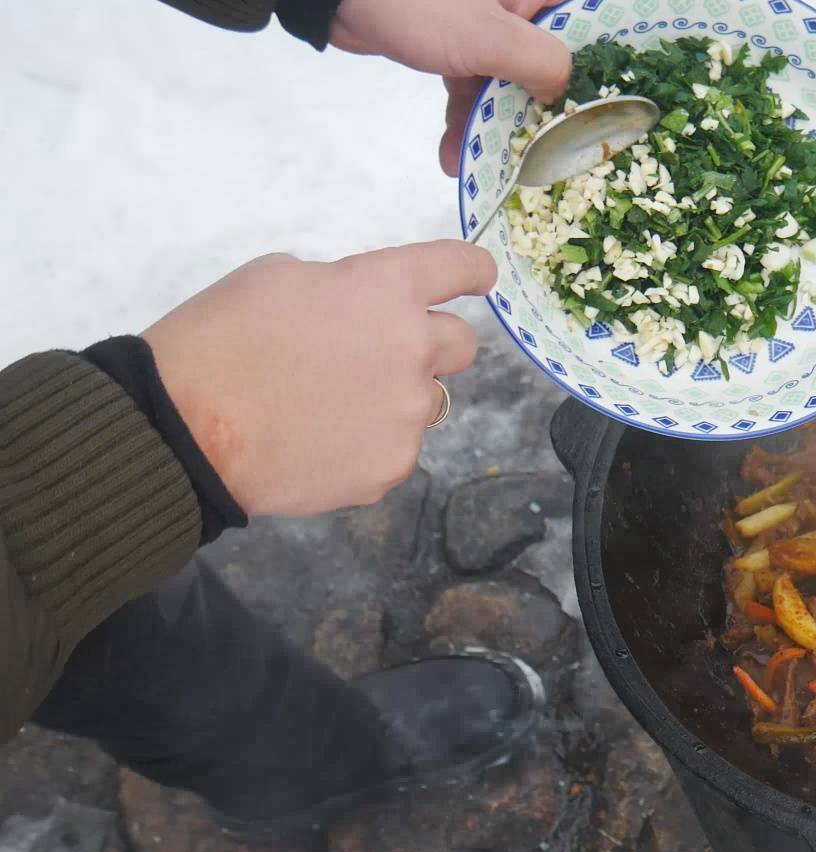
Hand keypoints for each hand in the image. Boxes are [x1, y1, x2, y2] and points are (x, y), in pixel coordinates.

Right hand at [143, 242, 496, 516]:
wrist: (185, 429)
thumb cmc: (218, 341)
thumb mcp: (277, 278)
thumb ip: (342, 286)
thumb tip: (363, 308)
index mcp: (386, 290)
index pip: (461, 268)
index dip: (471, 271)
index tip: (476, 277)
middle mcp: (413, 349)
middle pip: (463, 344)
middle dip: (430, 343)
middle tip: (380, 352)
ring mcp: (407, 414)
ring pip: (426, 401)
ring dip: (395, 397)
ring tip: (328, 404)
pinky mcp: (392, 466)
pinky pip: (396, 447)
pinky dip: (368, 443)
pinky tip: (318, 440)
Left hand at [327, 0, 572, 176]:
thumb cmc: (416, 1)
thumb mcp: (488, 34)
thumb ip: (540, 62)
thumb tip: (561, 92)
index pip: (585, 29)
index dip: (595, 72)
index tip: (598, 116)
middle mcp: (515, 6)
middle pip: (547, 65)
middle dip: (539, 115)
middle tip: (538, 157)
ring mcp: (482, 26)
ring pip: (506, 84)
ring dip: (494, 129)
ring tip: (484, 168)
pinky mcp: (452, 44)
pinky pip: (471, 87)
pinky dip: (463, 120)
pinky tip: (452, 155)